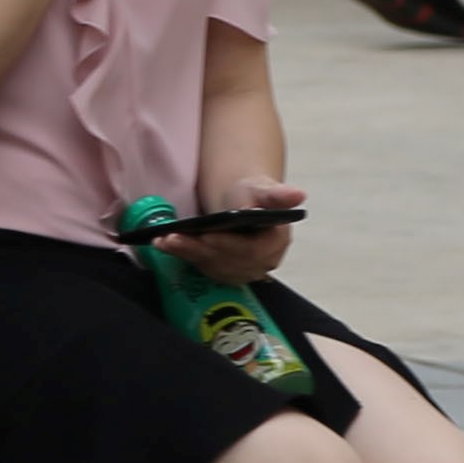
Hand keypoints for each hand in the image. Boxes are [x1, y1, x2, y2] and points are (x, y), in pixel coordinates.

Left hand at [165, 186, 302, 282]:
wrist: (242, 202)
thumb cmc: (253, 195)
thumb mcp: (263, 189)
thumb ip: (278, 194)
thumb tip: (299, 195)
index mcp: (275, 243)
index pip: (251, 251)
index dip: (228, 246)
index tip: (208, 236)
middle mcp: (261, 263)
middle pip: (228, 261)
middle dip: (199, 250)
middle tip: (174, 237)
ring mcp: (242, 271)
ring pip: (212, 266)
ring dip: (187, 254)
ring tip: (164, 240)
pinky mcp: (224, 273)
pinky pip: (202, 267)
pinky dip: (184, 256)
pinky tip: (165, 245)